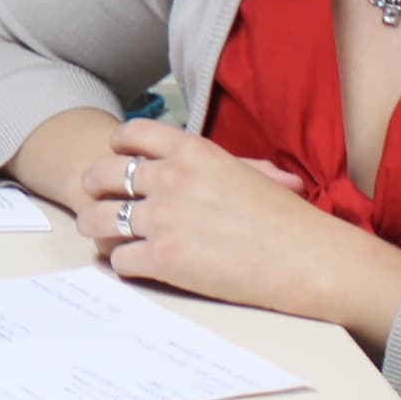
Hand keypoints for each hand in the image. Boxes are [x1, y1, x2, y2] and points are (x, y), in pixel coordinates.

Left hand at [72, 121, 400, 355]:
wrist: (307, 259)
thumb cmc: (289, 221)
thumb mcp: (252, 174)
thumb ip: (219, 164)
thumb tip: (205, 163)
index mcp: (193, 151)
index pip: (132, 133)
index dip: (117, 146)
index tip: (116, 157)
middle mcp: (171, 178)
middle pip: (102, 173)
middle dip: (93, 187)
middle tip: (96, 199)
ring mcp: (163, 218)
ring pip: (97, 218)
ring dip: (96, 228)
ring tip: (103, 236)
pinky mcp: (162, 258)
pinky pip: (118, 259)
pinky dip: (122, 264)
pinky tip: (135, 266)